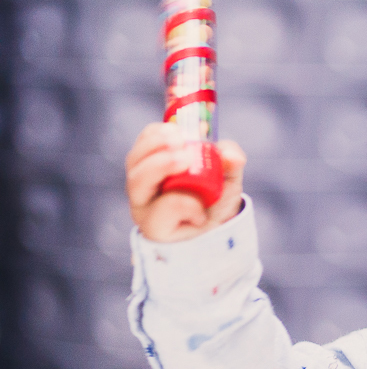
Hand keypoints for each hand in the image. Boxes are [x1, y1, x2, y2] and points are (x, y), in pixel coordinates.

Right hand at [126, 122, 245, 242]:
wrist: (221, 239)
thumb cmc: (217, 204)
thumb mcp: (228, 179)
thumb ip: (231, 162)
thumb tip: (231, 154)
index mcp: (157, 167)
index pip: (146, 143)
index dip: (157, 132)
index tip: (179, 129)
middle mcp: (145, 186)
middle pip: (134, 160)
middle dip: (154, 145)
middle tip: (180, 141)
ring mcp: (145, 207)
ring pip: (137, 182)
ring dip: (159, 165)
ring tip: (185, 160)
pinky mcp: (153, 228)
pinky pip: (163, 209)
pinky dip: (185, 204)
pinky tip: (201, 211)